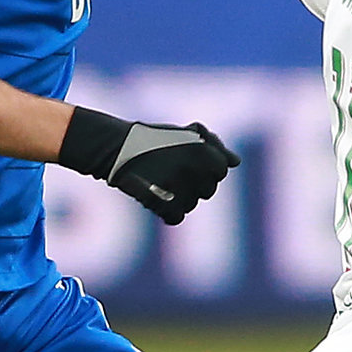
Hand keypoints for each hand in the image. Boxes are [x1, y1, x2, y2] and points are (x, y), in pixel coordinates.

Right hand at [58, 107, 241, 223]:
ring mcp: (179, 187)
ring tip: (161, 182)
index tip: (187, 164)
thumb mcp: (184, 135)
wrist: (115, 148)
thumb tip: (236, 162)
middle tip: (171, 172)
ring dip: (179, 198)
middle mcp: (194, 168)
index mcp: (202, 150)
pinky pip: (176, 217)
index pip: (221, 170)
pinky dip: (168, 212)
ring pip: (192, 204)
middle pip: (208, 190)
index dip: (206, 169)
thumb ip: (214, 145)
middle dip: (194, 184)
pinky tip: (157, 198)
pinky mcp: (163, 203)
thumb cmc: (151, 139)